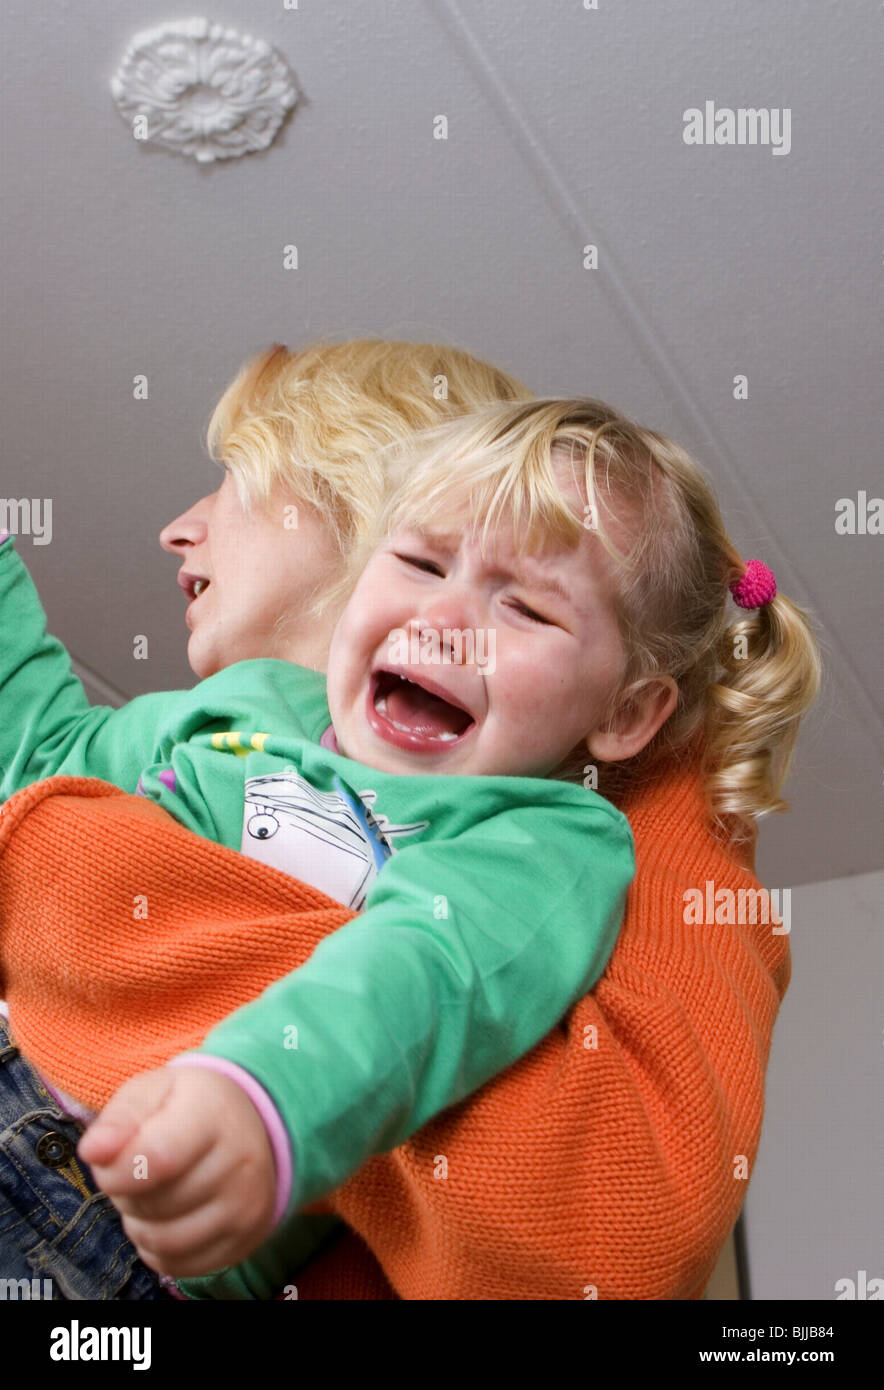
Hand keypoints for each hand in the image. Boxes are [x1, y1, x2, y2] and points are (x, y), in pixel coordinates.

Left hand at [77, 1066, 277, 1277]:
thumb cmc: (189, 1106)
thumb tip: (92, 1152)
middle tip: (136, 1167)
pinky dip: (158, 1247)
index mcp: (213, 1113)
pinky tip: (168, 1215)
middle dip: (126, 1191)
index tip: (106, 1158)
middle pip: (153, 1203)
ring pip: (162, 1240)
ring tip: (152, 1191)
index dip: (117, 1171)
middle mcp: (239, 1162)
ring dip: (140, 1222)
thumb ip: (120, 1117)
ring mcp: (246, 1206)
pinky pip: (177, 1264)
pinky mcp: (243, 1241)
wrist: (250, 1125)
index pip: (156, 1159)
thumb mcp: (154, 1089)